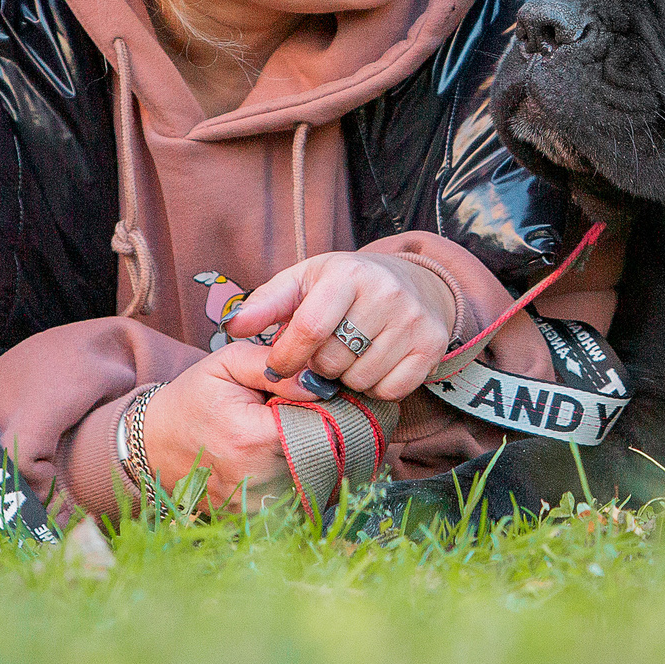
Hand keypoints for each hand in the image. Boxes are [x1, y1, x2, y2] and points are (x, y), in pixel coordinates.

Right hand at [141, 342, 301, 511]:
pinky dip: (282, 474)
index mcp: (252, 437)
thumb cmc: (193, 398)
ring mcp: (252, 503)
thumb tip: (318, 382)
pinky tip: (259, 459)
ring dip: (297, 454)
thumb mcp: (228, 365)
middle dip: (306, 430)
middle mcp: (256, 478)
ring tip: (266, 436)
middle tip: (276, 416)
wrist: (153, 442)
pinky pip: (287, 493)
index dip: (314, 408)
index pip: (318, 424)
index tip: (296, 399)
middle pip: (315, 451)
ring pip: (305, 473)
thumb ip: (275, 368)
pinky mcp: (250, 515)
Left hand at [225, 252, 456, 401]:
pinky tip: (373, 366)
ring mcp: (414, 320)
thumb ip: (265, 304)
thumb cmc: (343, 286)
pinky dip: (375, 388)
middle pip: (334, 360)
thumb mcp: (303, 282)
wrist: (412, 282)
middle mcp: (387, 293)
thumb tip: (232, 326)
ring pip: (361, 379)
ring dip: (346, 379)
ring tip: (349, 357)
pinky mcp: (432, 346)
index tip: (277, 366)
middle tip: (322, 354)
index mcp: (348, 273)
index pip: (309, 329)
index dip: (286, 357)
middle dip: (318, 367)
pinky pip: (391, 390)